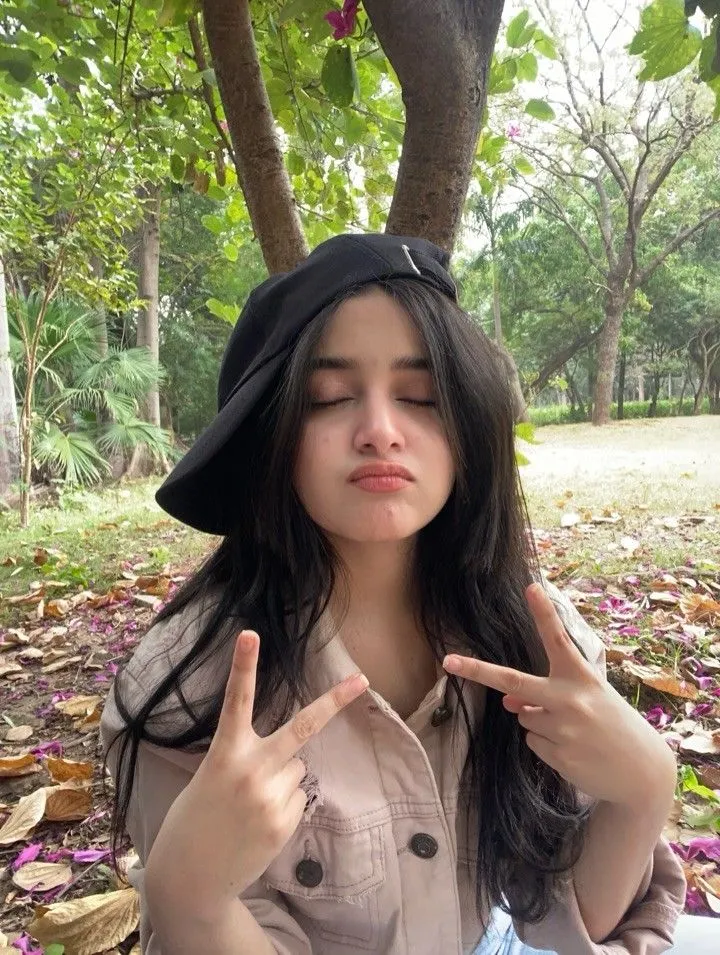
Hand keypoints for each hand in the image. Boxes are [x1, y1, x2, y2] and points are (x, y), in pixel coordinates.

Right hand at [145, 630, 368, 908]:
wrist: (190, 877)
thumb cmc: (196, 817)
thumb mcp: (211, 778)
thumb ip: (249, 760)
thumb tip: (295, 759)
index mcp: (224, 753)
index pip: (235, 700)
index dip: (243, 665)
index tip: (250, 633)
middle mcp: (251, 770)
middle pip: (302, 727)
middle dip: (335, 701)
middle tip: (361, 679)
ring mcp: (271, 798)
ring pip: (297, 768)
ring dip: (282, 779)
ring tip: (250, 805)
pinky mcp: (285, 822)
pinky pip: (298, 797)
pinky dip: (284, 805)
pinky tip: (258, 823)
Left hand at [443, 583, 675, 807]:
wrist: (642, 773)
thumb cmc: (612, 725)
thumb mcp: (587, 699)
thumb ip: (548, 693)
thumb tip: (507, 702)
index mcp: (581, 677)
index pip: (559, 639)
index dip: (543, 613)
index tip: (531, 588)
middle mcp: (569, 699)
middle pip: (514, 682)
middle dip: (478, 670)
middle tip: (449, 661)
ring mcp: (563, 729)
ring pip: (524, 718)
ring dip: (540, 723)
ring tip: (576, 733)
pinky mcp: (558, 756)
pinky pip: (533, 742)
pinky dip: (547, 744)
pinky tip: (574, 749)